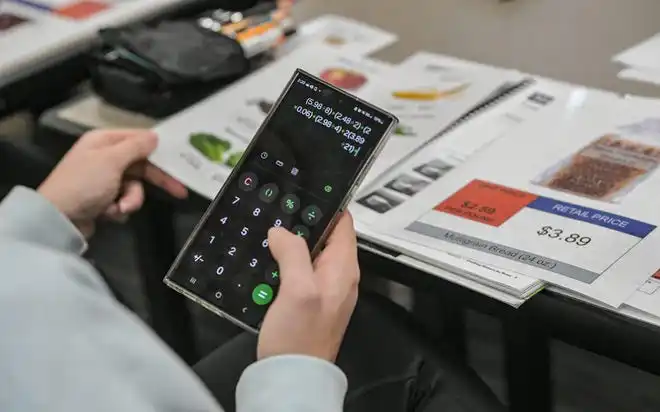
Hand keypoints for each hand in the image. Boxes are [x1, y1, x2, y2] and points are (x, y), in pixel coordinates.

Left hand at [38, 129, 187, 237]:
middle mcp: (105, 157)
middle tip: (180, 192)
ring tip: (119, 208)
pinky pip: (124, 200)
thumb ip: (136, 147)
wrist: (59, 218)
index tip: (180, 158)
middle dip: (155, 181)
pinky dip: (119, 208)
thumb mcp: (112, 161)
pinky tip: (108, 212)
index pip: (139, 139)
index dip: (159, 149)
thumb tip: (156, 135)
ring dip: (131, 199)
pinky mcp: (103, 199)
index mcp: (104, 141)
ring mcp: (104, 179)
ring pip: (135, 186)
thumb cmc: (85, 183)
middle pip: (141, 165)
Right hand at [259, 212, 359, 361]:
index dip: (327, 205)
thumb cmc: (300, 338)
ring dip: (291, 243)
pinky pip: (298, 272)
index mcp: (343, 268)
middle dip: (304, 223)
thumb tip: (282, 231)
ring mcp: (323, 290)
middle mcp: (338, 276)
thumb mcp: (297, 288)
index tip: (306, 194)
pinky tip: (267, 261)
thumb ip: (293, 253)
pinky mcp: (307, 301)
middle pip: (325, 236)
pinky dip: (284, 263)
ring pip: (309, 254)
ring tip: (270, 231)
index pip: (344, 224)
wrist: (292, 375)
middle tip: (280, 209)